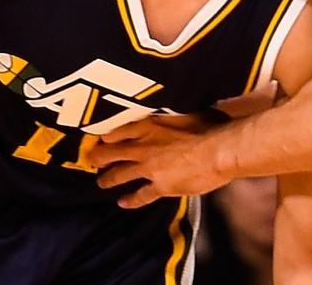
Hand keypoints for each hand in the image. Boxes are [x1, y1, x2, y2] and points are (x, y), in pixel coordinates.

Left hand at [89, 118, 231, 208]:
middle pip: (112, 152)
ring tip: (101, 183)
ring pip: (120, 174)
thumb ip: (172, 115)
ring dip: (109, 179)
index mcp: (149, 125)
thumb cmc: (208, 127)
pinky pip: (140, 195)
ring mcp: (149, 168)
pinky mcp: (160, 186)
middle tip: (92, 160)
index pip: (118, 130)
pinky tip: (122, 203)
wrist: (219, 151)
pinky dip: (130, 200)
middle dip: (100, 157)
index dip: (106, 135)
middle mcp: (143, 146)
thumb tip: (174, 109)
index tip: (100, 138)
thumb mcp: (185, 112)